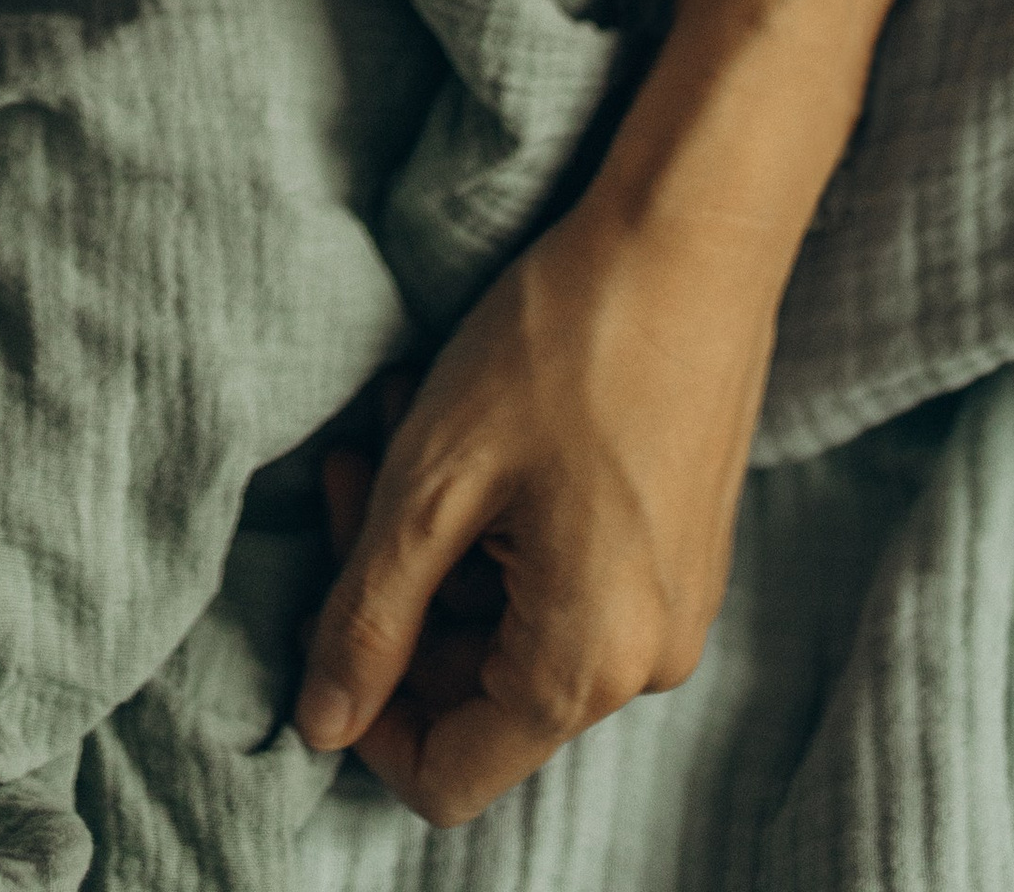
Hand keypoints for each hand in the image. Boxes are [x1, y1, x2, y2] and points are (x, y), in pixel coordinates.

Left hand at [296, 193, 775, 822]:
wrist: (694, 239)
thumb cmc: (565, 346)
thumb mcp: (434, 479)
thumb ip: (369, 615)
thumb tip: (319, 724)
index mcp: (587, 665)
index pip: (449, 775)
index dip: (366, 715)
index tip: (325, 606)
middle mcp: (645, 659)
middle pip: (474, 688)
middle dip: (395, 588)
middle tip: (356, 466)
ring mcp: (671, 604)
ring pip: (509, 621)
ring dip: (439, 536)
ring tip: (409, 415)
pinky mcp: (677, 549)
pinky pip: (563, 577)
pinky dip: (497, 517)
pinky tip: (469, 419)